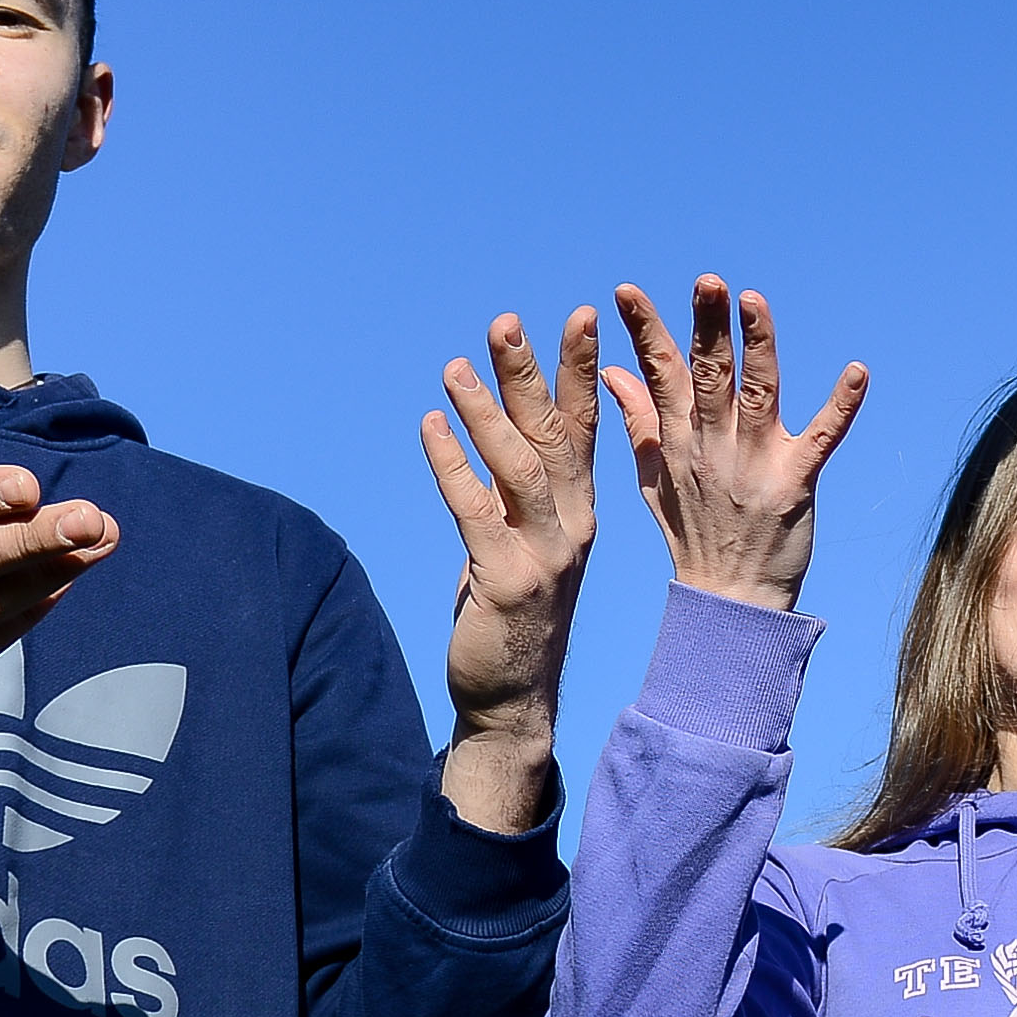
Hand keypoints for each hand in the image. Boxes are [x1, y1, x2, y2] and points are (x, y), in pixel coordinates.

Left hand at [417, 308, 601, 834]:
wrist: (514, 700)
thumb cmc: (513, 618)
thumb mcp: (520, 543)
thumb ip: (512, 491)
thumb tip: (490, 432)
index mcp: (579, 513)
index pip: (586, 428)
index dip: (581, 371)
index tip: (579, 316)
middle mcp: (570, 527)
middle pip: (556, 435)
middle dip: (533, 374)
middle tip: (507, 322)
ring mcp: (542, 555)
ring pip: (518, 468)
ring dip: (487, 413)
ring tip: (456, 367)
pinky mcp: (504, 582)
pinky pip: (476, 512)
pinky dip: (452, 465)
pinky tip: (430, 427)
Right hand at [603, 277, 865, 607]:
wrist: (729, 599)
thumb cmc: (691, 533)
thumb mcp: (652, 477)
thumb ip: (638, 419)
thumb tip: (614, 370)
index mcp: (679, 441)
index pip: (659, 375)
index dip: (645, 331)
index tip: (627, 291)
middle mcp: (713, 446)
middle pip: (708, 375)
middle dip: (705, 326)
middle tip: (707, 282)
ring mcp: (755, 464)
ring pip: (757, 394)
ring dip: (757, 346)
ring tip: (753, 301)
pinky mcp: (796, 483)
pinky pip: (821, 439)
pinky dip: (841, 406)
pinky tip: (858, 372)